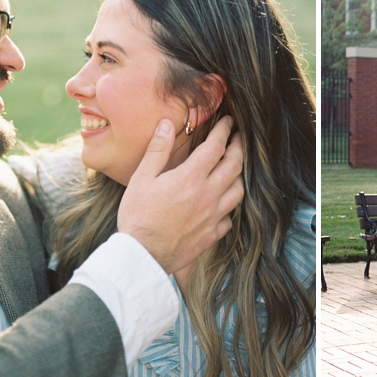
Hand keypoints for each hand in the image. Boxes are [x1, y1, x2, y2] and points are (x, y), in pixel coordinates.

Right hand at [117, 116, 244, 273]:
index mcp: (191, 178)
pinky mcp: (212, 234)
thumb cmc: (138, 216)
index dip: (224, 131)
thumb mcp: (142, 178)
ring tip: (235, 168)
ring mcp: (213, 216)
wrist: (142, 255)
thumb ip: (157, 150)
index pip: (216, 147)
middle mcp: (208, 195)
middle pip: (234, 165)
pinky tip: (224, 203)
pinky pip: (230, 217)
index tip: (228, 122)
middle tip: (238, 138)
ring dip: (239, 176)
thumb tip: (166, 124)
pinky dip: (230, 206)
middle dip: (238, 147)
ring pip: (238, 190)